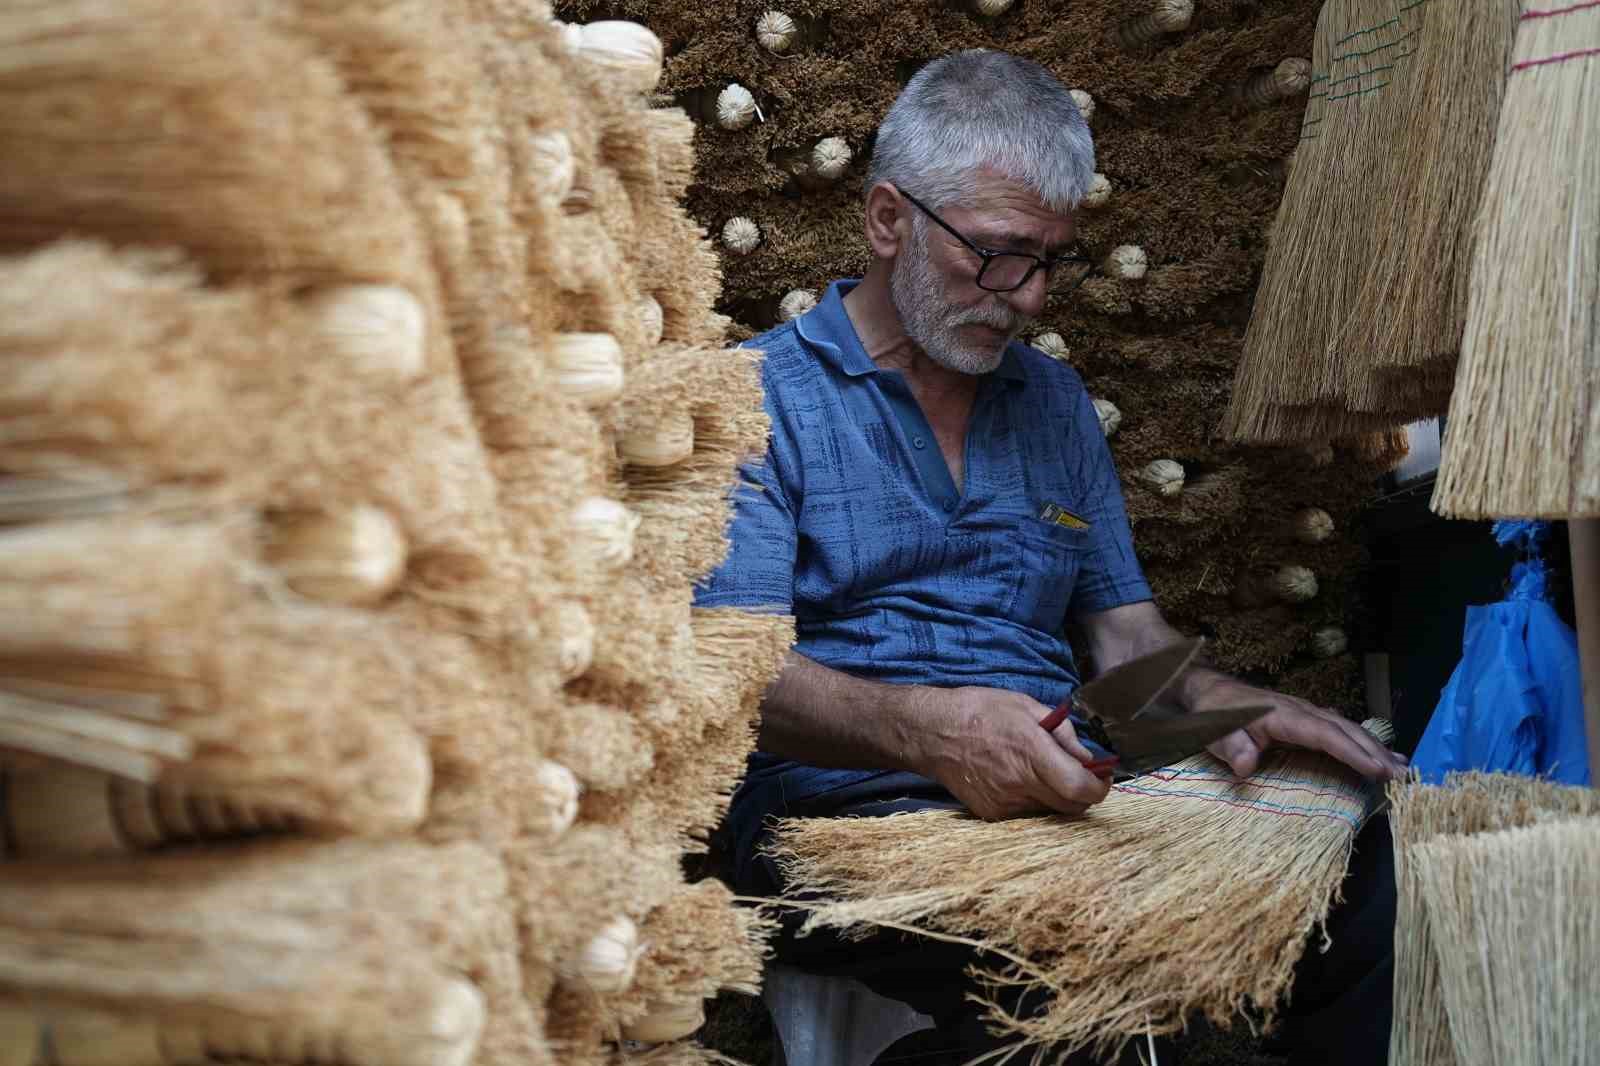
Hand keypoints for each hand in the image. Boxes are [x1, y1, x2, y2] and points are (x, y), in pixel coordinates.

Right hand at [915, 686, 1112, 820]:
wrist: (933, 733)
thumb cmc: (981, 712)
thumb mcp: (1026, 706)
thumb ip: (1063, 733)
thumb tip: (1088, 758)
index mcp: (1031, 752)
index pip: (1080, 789)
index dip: (1100, 787)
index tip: (1102, 776)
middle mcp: (1019, 783)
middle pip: (1072, 807)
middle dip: (1083, 793)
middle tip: (1078, 774)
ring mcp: (1004, 803)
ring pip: (1051, 812)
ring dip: (1057, 797)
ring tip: (1042, 772)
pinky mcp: (992, 813)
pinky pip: (1027, 814)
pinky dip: (1033, 801)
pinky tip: (1020, 780)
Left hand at [1191, 678, 1407, 780]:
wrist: (1210, 692)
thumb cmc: (1214, 716)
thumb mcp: (1214, 732)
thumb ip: (1230, 747)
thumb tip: (1246, 766)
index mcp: (1282, 715)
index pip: (1323, 734)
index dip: (1351, 751)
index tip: (1376, 769)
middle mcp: (1300, 710)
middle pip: (1344, 730)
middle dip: (1374, 752)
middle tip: (1401, 776)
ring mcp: (1306, 713)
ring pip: (1347, 728)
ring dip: (1374, 747)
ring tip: (1402, 768)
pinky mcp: (1306, 718)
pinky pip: (1340, 730)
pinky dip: (1363, 742)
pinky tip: (1382, 755)